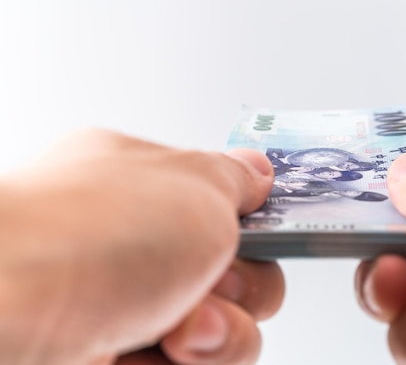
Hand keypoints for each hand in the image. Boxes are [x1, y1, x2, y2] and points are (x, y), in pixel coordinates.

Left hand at [0, 129, 284, 364]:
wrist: (0, 312)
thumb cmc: (90, 234)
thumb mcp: (195, 183)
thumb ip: (238, 178)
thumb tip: (259, 170)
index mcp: (155, 187)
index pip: (235, 212)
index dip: (262, 234)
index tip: (267, 243)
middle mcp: (142, 246)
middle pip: (239, 280)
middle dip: (243, 292)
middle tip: (212, 285)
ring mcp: (128, 305)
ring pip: (218, 336)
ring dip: (214, 339)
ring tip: (174, 330)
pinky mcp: (114, 358)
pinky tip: (137, 355)